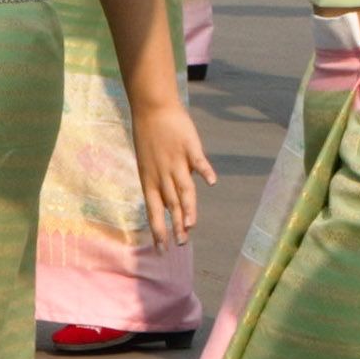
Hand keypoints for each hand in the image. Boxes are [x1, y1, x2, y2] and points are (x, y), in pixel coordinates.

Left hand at [127, 92, 213, 242]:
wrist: (152, 108)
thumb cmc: (150, 137)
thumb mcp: (148, 164)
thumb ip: (160, 184)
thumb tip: (170, 203)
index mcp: (150, 180)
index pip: (153, 211)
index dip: (158, 231)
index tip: (162, 250)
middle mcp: (162, 174)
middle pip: (170, 204)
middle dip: (175, 226)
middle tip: (181, 243)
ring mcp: (176, 161)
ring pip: (183, 189)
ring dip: (187, 208)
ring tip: (190, 225)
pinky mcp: (189, 147)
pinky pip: (198, 161)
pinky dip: (205, 171)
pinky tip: (211, 182)